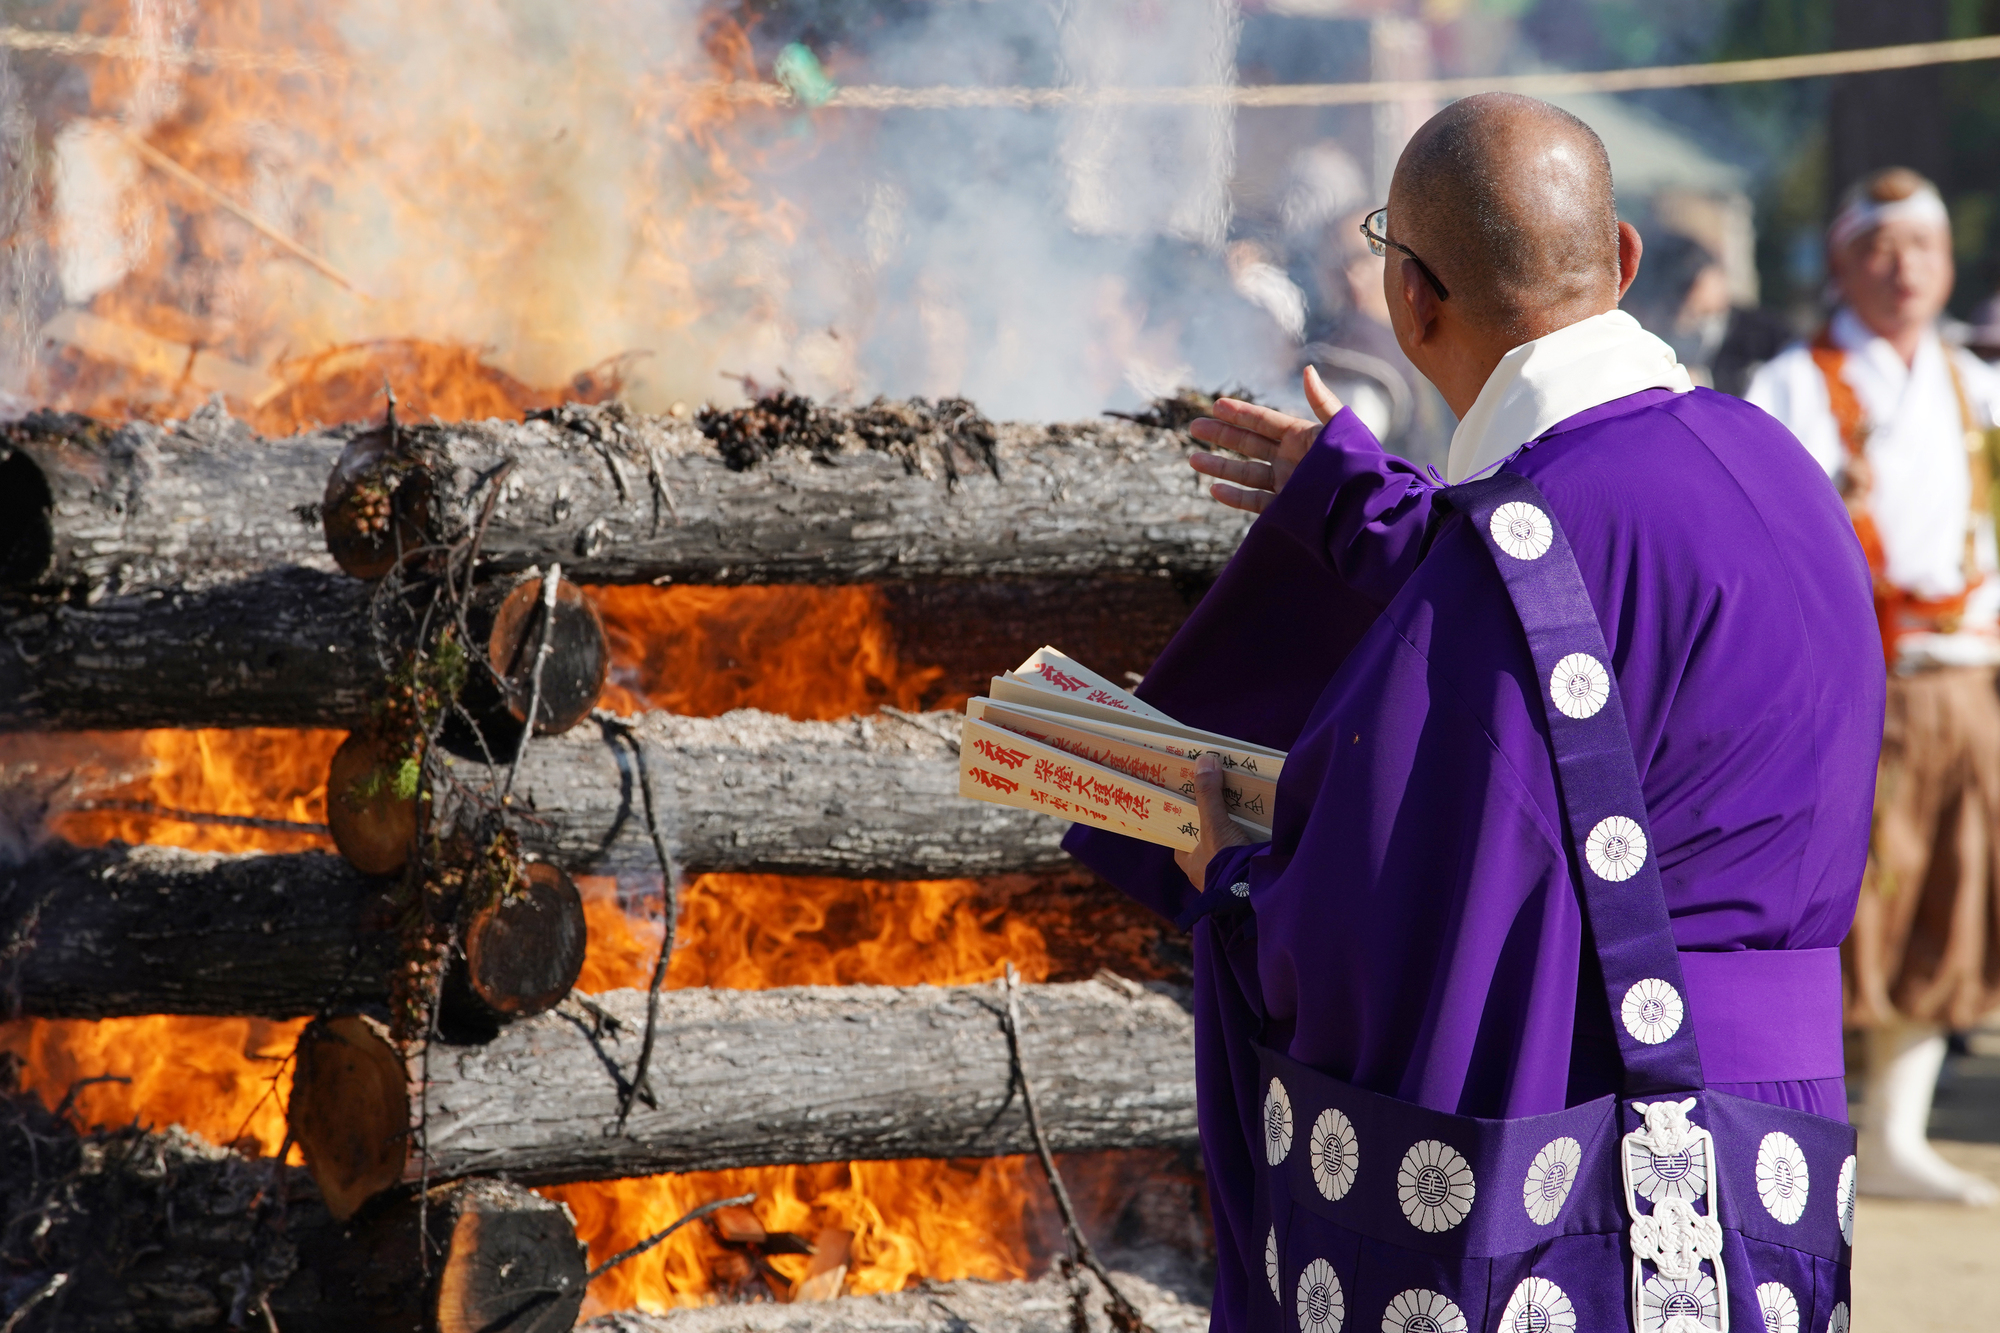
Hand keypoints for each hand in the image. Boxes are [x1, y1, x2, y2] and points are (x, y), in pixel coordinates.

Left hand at [1174, 753, 1258, 889]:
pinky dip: (1253, 842)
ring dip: (1236, 832)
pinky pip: (1246, 855)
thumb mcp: (1215, 825)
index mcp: (1191, 862)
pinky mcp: (1247, 877)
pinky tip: (1263, 827)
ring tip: (1246, 808)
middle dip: (1215, 824)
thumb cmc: (1225, 862)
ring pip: (1228, 847)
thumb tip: (1204, 760)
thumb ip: (1208, 794)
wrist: (1254, 893)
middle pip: (1207, 839)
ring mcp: (1228, 875)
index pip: (1181, 838)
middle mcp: (1206, 871)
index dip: (1187, 819)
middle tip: (1224, 799)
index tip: (1195, 801)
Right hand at [1187, 365, 1343, 513]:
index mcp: (1302, 438)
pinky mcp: (1286, 509)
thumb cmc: (1358, 466)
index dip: (1240, 413)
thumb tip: (1307, 369)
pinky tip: (1214, 489)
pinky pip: (1255, 502)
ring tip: (1192, 459)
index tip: (1216, 405)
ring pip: (1245, 473)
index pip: (1264, 422)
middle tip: (1194, 427)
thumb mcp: (1340, 430)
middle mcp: (1291, 460)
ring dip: (1219, 466)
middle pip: (1248, 444)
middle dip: (1221, 436)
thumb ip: (1322, 401)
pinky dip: (1234, 497)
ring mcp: (1286, 484)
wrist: (1365, 508)